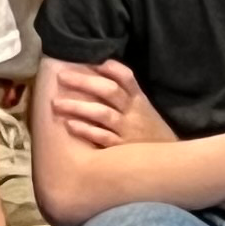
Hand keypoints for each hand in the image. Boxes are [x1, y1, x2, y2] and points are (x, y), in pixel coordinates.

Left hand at [50, 60, 173, 147]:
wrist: (168, 165)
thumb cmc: (150, 134)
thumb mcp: (144, 112)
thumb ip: (125, 96)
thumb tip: (96, 76)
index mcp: (139, 101)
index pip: (127, 78)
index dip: (110, 67)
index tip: (89, 60)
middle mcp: (134, 113)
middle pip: (110, 91)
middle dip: (84, 82)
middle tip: (61, 77)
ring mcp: (128, 131)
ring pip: (102, 113)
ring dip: (78, 107)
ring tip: (55, 103)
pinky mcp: (121, 149)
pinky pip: (102, 137)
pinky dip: (85, 130)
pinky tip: (69, 125)